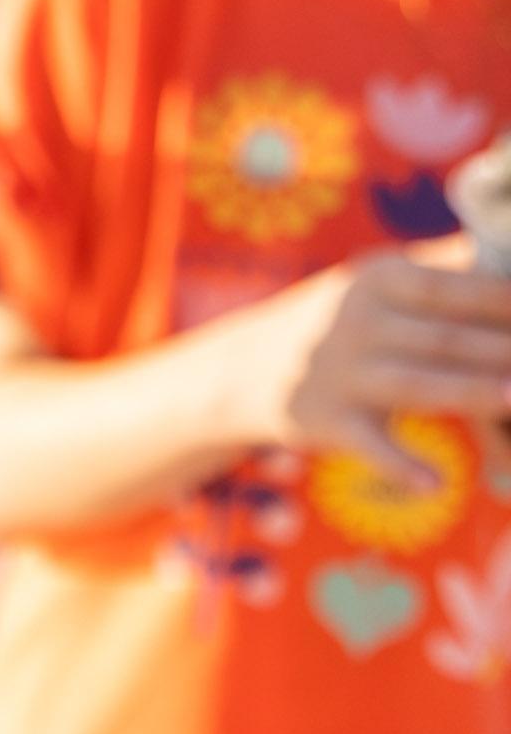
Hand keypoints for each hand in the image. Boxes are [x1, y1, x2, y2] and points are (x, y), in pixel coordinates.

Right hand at [249, 238, 510, 483]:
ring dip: (470, 392)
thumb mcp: (380, 281)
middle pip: (446, 338)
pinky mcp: (325, 419)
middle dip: (502, 352)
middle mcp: (356, 320)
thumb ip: (446, 267)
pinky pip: (369, 444)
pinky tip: (435, 483)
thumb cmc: (343, 322)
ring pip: (416, 383)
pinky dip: (400, 464)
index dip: (507, 304)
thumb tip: (510, 250)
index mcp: (378, 279)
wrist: (248, 368)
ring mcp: (339, 371)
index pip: (457, 289)